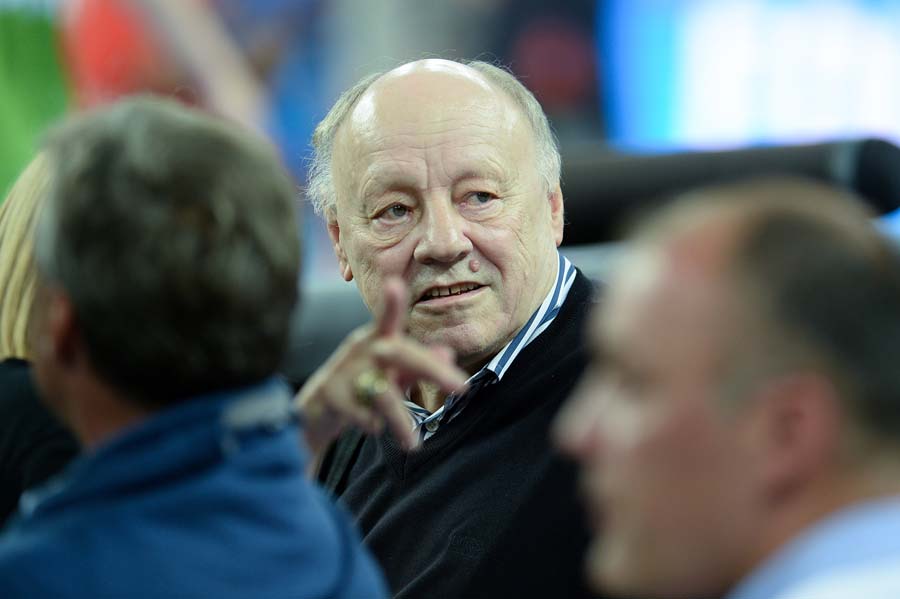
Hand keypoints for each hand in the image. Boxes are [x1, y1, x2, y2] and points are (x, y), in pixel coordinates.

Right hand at [296, 277, 467, 455]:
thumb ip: (420, 364)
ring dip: (400, 419)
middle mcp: (362, 349)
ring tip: (414, 444)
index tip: (393, 284)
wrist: (318, 407)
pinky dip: (372, 424)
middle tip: (462, 387)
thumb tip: (448, 353)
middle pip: (398, 353)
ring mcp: (344, 371)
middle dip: (432, 369)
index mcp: (378, 339)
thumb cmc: (364, 381)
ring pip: (380, 392)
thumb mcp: (394, 372)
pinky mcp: (331, 395)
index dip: (391, 303)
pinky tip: (373, 428)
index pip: (388, 318)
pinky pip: (361, 414)